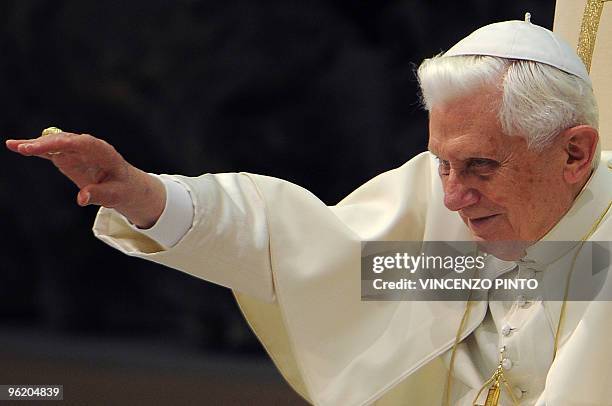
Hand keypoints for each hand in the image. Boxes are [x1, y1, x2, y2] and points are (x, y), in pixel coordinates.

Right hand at [6, 131, 165, 227]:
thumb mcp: (115, 195)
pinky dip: (35, 149)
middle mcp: (88, 146)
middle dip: (44, 144)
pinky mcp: (67, 156)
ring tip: (14, 146)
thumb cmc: (123, 189)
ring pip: (54, 143)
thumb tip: (81, 198)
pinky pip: (50, 151)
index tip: (44, 147)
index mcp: (103, 152)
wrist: (126, 185)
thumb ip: (99, 195)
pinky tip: (15, 146)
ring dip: (36, 145)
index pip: (81, 143)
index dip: (61, 144)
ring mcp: (76, 150)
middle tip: (24, 148)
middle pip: (63, 140)